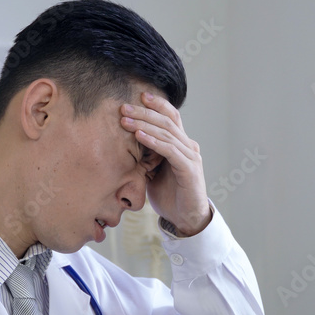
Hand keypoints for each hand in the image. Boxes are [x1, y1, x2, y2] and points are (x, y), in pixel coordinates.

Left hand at [120, 92, 211, 235]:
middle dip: (144, 112)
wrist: (185, 219)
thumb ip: (147, 156)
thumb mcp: (153, 172)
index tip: (140, 95)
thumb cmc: (169, 195)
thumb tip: (128, 144)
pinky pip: (169, 150)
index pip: (171, 117)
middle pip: (167, 121)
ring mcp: (190, 157)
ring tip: (125, 120)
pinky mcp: (189, 169)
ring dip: (144, 125)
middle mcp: (189, 146)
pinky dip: (153, 142)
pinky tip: (139, 136)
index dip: (157, 104)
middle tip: (123, 107)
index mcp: (181, 144)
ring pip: (167, 133)